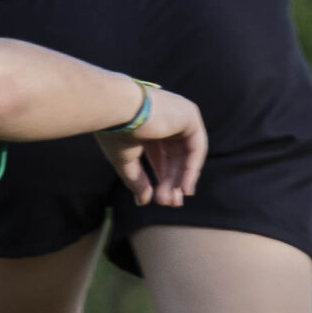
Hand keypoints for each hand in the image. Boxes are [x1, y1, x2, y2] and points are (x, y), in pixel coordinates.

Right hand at [93, 85, 207, 207]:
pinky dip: (191, 169)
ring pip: (187, 154)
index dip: (163, 177)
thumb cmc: (115, 131)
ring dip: (181, 179)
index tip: (159, 199)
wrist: (116, 109)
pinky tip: (184, 187)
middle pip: (176, 157)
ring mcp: (180, 115)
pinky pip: (197, 148)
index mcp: (150, 125)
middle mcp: (168, 119)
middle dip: (172, 181)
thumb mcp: (126, 161)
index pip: (162, 155)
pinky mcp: (189, 116)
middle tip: (168, 203)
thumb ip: (137, 180)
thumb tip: (143, 202)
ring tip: (173, 200)